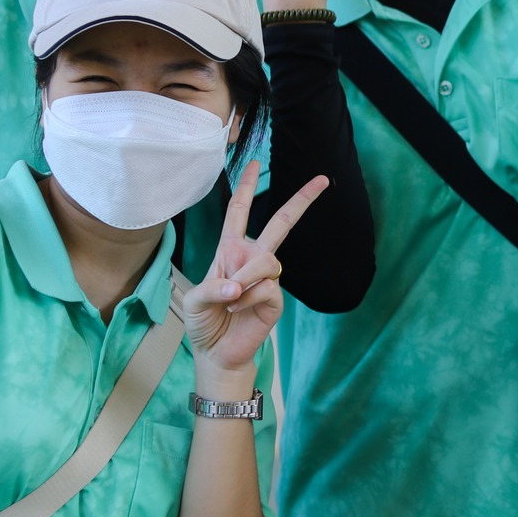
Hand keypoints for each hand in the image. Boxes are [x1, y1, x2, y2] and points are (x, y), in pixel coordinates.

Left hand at [184, 165, 327, 376]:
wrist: (217, 353)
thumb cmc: (203, 322)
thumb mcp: (194, 301)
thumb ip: (213, 287)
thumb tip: (239, 286)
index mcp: (229, 251)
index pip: (239, 212)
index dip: (245, 187)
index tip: (255, 164)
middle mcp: (251, 258)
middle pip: (280, 223)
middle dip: (301, 200)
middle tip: (322, 180)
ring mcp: (267, 278)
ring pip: (267, 260)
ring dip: (245, 279)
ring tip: (231, 301)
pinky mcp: (276, 299)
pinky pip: (267, 287)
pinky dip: (248, 299)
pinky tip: (239, 311)